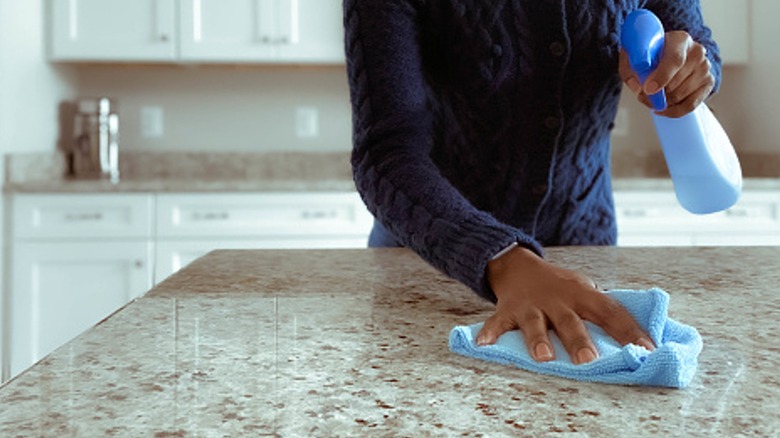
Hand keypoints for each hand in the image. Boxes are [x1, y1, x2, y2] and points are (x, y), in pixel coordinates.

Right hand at [476, 246, 654, 363]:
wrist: (517, 264)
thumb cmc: (558, 286)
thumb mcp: (583, 288)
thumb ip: (602, 309)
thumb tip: (638, 336)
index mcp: (582, 294)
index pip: (610, 311)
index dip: (630, 330)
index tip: (647, 350)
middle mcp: (557, 300)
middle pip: (570, 321)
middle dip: (580, 341)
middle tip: (590, 361)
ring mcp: (531, 306)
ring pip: (536, 324)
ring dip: (539, 340)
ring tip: (543, 357)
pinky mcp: (507, 310)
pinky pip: (497, 322)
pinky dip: (489, 332)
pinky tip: (483, 343)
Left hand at [619, 30, 714, 117]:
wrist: (670, 54)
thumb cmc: (652, 54)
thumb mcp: (635, 55)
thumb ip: (630, 69)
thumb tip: (638, 87)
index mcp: (680, 40)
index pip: (675, 60)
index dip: (661, 76)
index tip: (648, 89)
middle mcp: (697, 52)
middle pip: (676, 82)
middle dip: (655, 94)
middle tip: (642, 95)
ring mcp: (704, 68)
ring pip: (680, 95)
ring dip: (662, 103)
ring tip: (651, 98)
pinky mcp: (708, 83)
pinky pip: (690, 105)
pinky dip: (673, 111)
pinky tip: (662, 108)